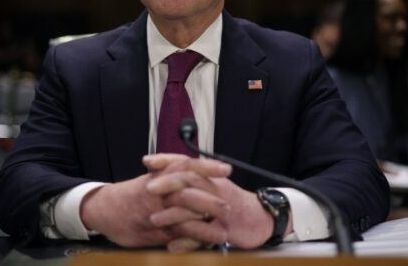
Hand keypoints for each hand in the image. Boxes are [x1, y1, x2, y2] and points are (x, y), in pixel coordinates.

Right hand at [79, 155, 231, 248]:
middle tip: (229, 206)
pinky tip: (204, 245)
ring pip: (182, 217)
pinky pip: (173, 236)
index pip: (187, 167)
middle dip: (210, 200)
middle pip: (188, 193)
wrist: (104, 208)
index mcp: (161, 176)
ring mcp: (156, 212)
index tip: (227, 168)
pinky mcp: (152, 231)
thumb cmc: (131, 195)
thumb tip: (195, 172)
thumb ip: (171, 176)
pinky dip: (190, 241)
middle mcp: (159, 192)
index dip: (208, 167)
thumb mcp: (152, 180)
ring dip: (204, 226)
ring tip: (223, 232)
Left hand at [144, 154, 277, 249]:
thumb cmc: (233, 203)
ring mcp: (221, 208)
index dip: (167, 160)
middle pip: (191, 179)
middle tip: (148, 188)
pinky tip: (172, 246)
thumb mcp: (214, 187)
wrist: (261, 220)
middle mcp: (216, 188)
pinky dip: (187, 242)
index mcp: (211, 177)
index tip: (146, 160)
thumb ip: (194, 182)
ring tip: (153, 220)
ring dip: (173, 215)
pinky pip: (204, 235)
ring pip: (195, 208)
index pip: (187, 162)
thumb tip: (168, 173)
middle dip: (168, 182)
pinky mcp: (225, 229)